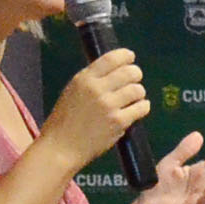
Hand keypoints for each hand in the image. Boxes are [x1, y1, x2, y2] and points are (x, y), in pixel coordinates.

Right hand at [42, 47, 146, 168]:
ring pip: (138, 90)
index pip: (111, 59)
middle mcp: (97, 89)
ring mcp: (109, 105)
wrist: (61, 147)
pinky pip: (142, 108)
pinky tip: (137, 109)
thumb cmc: (65, 120)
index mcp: (84, 79)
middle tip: (134, 80)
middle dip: (136, 74)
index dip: (125, 56)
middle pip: (130, 72)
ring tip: (133, 98)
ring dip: (139, 93)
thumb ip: (92, 81)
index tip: (130, 58)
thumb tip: (114, 70)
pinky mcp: (119, 122)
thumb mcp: (72, 92)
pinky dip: (143, 107)